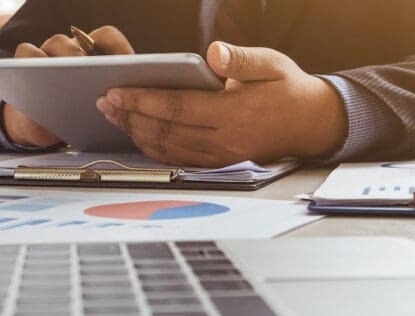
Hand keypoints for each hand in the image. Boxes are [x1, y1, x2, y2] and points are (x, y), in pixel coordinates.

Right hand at [3, 26, 135, 146]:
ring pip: (57, 42)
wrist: (43, 125)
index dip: (119, 48)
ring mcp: (50, 52)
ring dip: (67, 59)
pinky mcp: (26, 61)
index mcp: (95, 53)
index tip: (126, 65)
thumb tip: (128, 100)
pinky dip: (33, 60)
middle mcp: (74, 48)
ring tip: (72, 80)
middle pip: (83, 39)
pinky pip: (27, 51)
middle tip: (98, 76)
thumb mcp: (98, 106)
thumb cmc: (76, 112)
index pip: (109, 37)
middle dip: (92, 58)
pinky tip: (42, 80)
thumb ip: (112, 97)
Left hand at [96, 42, 347, 167]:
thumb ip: (239, 59)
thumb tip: (213, 53)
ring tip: (114, 115)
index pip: (178, 108)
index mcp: (235, 114)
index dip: (143, 100)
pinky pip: (178, 158)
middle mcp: (225, 141)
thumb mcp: (269, 62)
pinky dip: (153, 146)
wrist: (311, 123)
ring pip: (168, 148)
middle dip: (130, 116)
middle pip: (165, 132)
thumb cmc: (287, 88)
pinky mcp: (219, 163)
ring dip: (136, 133)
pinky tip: (137, 132)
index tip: (116, 91)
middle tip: (104, 102)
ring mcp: (221, 156)